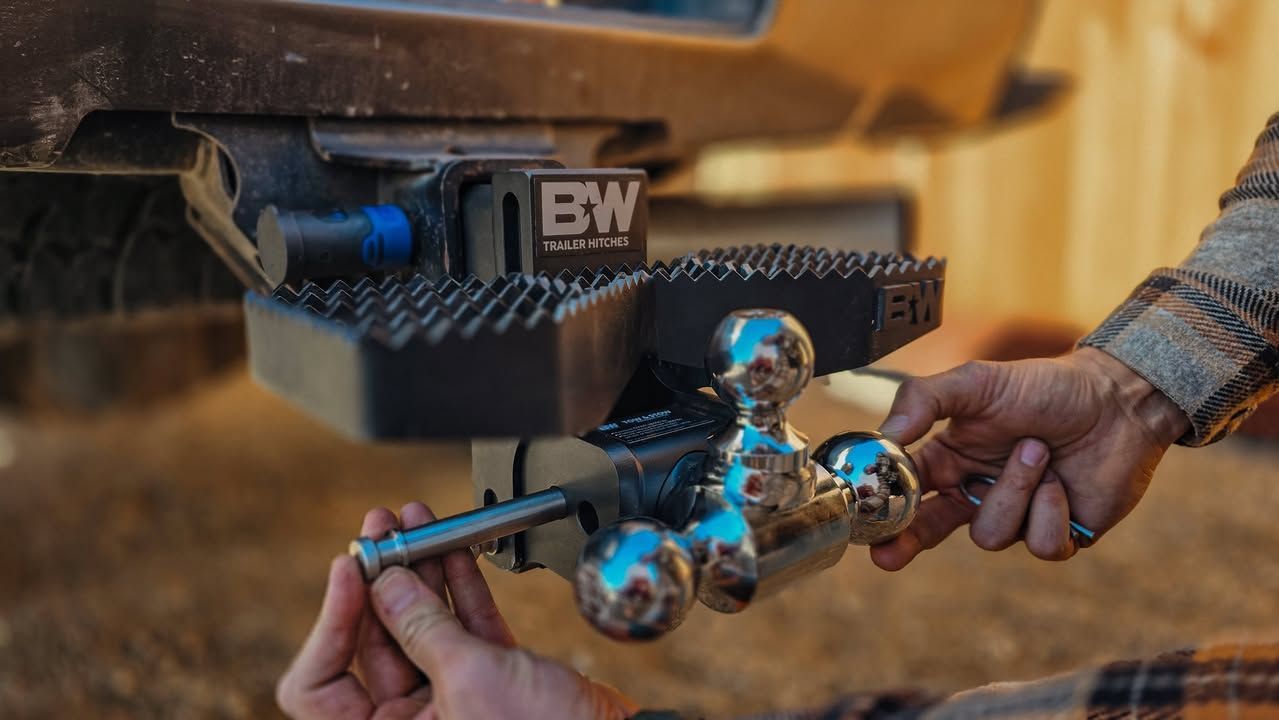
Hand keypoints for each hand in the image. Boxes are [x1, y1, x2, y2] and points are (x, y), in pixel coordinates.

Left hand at [276, 502, 636, 719]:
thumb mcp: (470, 678)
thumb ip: (421, 628)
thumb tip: (384, 581)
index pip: (317, 684)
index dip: (329, 624)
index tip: (351, 570)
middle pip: (371, 642)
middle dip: (379, 580)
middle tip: (382, 532)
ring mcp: (450, 702)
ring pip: (418, 626)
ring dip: (418, 571)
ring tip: (416, 522)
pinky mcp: (492, 682)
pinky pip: (462, 628)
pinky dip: (458, 587)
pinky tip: (454, 548)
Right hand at [872, 348, 1188, 567]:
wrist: (1119, 400)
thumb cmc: (1046, 386)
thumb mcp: (977, 382)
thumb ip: (924, 400)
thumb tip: (886, 435)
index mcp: (951, 459)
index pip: (905, 490)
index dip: (881, 510)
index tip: (862, 520)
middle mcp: (977, 492)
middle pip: (929, 531)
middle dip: (906, 545)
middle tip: (885, 556)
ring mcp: (1016, 516)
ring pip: (991, 535)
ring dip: (1015, 491)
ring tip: (1039, 451)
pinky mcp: (1058, 535)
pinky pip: (1039, 545)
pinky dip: (1051, 511)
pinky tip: (1062, 483)